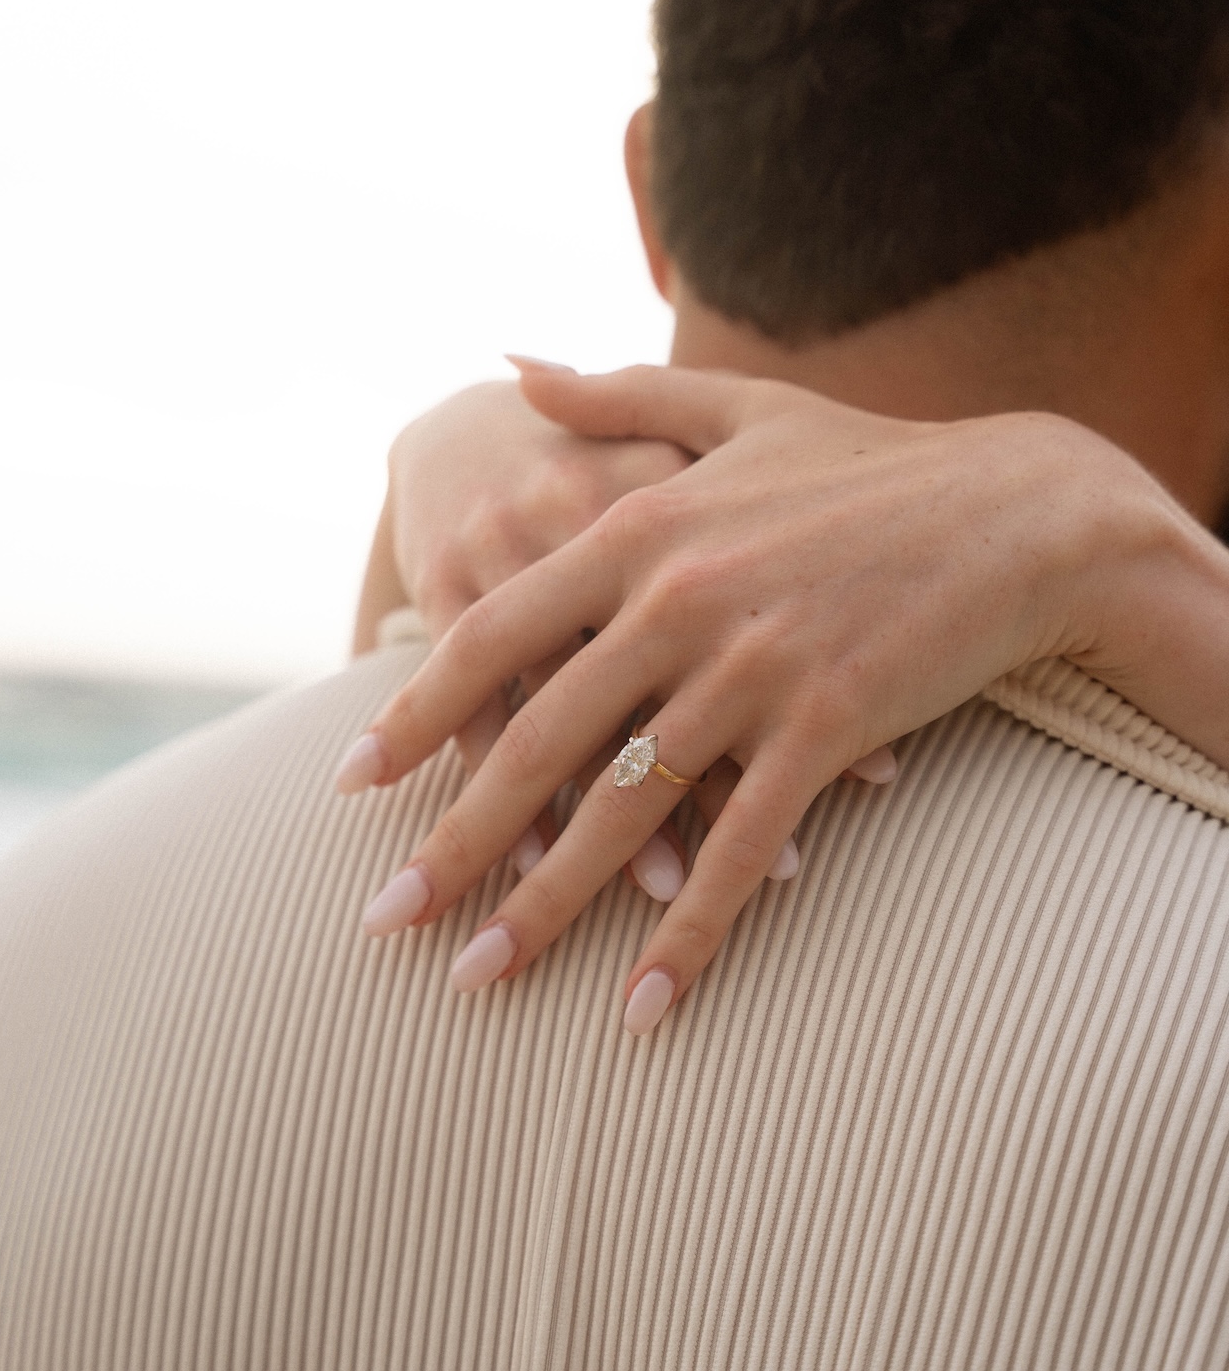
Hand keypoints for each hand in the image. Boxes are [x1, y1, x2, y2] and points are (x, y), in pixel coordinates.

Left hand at [343, 363, 1226, 1033]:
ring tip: (479, 979)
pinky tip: (643, 1006)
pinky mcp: (826, 727)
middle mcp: (676, 602)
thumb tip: (508, 363)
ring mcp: (751, 669)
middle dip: (451, 844)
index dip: (414, 714)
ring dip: (544, 908)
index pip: (491, 634)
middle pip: (535, 742)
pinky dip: (689, 933)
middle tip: (382, 922)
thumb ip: (611, 394)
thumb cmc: (870, 461)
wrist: (1018, 508)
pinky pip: (739, 847)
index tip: (353, 782)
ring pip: (622, 811)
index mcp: (638, 530)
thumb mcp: (735, 410)